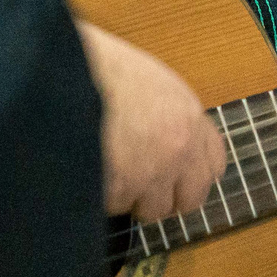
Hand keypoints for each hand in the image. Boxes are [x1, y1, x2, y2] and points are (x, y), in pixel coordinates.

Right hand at [76, 22, 226, 222]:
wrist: (64, 71)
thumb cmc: (94, 66)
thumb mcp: (142, 79)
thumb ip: (159, 112)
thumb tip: (156, 137)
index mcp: (186, 113)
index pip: (213, 162)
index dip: (193, 175)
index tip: (177, 178)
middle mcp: (179, 146)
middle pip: (189, 199)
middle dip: (165, 199)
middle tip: (139, 188)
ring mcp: (153, 172)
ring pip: (151, 210)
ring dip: (129, 199)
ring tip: (103, 170)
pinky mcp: (123, 190)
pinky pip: (114, 208)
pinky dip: (99, 196)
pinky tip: (84, 169)